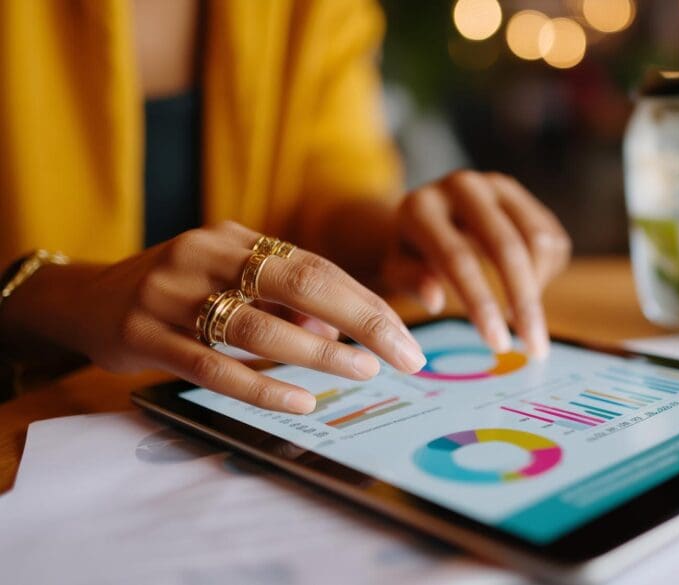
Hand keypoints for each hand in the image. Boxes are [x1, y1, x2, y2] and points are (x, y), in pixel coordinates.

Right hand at [0, 222, 426, 412]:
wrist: (86, 298)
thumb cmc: (180, 293)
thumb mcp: (233, 282)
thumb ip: (286, 303)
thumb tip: (343, 336)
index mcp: (237, 237)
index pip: (318, 267)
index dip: (367, 302)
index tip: (407, 336)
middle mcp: (207, 255)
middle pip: (302, 284)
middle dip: (363, 321)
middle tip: (405, 356)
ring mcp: (172, 293)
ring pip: (259, 326)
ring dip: (319, 353)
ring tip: (363, 373)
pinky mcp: (144, 335)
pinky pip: (213, 366)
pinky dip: (261, 386)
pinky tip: (301, 400)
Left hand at [382, 171, 570, 357]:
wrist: (431, 216)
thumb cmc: (414, 254)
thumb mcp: (399, 270)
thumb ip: (411, 282)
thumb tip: (435, 299)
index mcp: (421, 207)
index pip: (457, 258)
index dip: (481, 303)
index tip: (498, 345)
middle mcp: (462, 186)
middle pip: (506, 247)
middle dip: (524, 301)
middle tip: (535, 347)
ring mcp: (496, 185)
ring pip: (538, 240)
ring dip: (539, 288)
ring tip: (524, 320)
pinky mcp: (522, 194)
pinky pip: (552, 238)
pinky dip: (546, 274)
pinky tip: (526, 289)